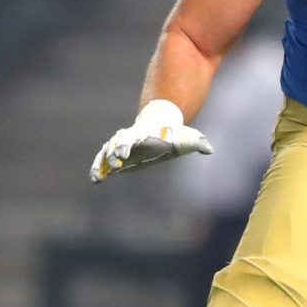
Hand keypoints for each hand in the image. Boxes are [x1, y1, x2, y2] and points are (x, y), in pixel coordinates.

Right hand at [89, 100, 212, 182]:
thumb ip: (198, 142)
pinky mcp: (117, 157)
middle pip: (115, 144)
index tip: (122, 155)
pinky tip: (96, 179)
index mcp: (142, 133)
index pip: (130, 137)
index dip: (125, 145)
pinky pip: (104, 161)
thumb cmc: (174, 134)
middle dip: (112, 153)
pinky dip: (99, 169)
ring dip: (100, 164)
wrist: (160, 126)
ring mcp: (120, 146)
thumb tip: (209, 149)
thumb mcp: (188, 137)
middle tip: (114, 164)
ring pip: (105, 152)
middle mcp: (128, 138)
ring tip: (96, 178)